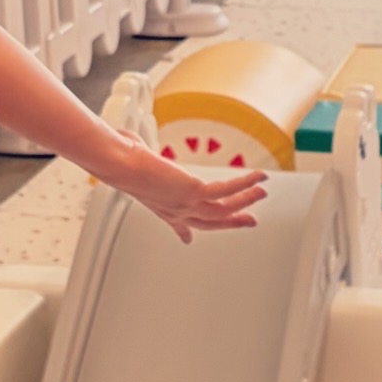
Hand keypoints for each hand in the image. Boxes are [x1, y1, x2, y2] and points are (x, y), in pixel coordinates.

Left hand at [98, 129, 266, 243]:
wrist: (121, 164)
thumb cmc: (122, 162)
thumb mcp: (132, 163)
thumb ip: (137, 157)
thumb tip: (130, 144)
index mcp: (161, 206)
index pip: (177, 223)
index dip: (185, 232)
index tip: (187, 238)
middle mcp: (176, 210)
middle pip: (210, 222)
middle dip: (232, 222)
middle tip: (249, 221)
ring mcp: (186, 204)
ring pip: (223, 210)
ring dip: (245, 202)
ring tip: (261, 193)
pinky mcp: (194, 192)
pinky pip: (226, 191)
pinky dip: (245, 184)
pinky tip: (258, 178)